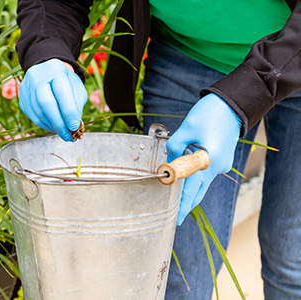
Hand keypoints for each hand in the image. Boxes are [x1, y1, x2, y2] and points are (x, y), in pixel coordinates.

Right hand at [19, 59, 87, 140]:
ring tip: (63, 133)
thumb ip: (76, 105)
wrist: (48, 72)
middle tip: (68, 135)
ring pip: (37, 112)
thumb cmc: (66, 82)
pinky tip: (54, 127)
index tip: (75, 126)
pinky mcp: (22, 98)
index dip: (68, 111)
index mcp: (56, 70)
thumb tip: (74, 126)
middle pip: (45, 102)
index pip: (61, 92)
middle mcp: (38, 77)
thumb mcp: (76, 88)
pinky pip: (32, 116)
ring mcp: (27, 87)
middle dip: (58, 122)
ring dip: (52, 126)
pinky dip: (45, 124)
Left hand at [167, 93, 241, 224]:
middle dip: (186, 204)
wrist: (234, 103)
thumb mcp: (186, 128)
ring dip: (189, 188)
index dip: (182, 205)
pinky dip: (195, 176)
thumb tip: (169, 162)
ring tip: (175, 196)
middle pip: (199, 191)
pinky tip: (185, 173)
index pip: (192, 190)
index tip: (175, 219)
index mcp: (208, 161)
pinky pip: (206, 172)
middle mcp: (217, 167)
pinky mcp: (222, 159)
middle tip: (174, 217)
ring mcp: (222, 164)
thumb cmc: (210, 113)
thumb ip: (175, 147)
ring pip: (202, 182)